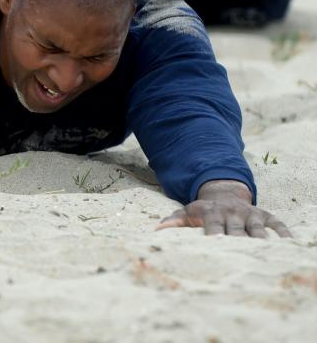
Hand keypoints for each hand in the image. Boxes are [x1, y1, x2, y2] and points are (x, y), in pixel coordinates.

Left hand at [157, 180, 291, 237]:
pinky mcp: (263, 214)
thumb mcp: (187, 212)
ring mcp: (249, 214)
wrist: (223, 193)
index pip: (213, 226)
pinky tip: (289, 242)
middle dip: (238, 239)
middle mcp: (231, 214)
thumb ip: (173, 221)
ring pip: (256, 227)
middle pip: (236, 229)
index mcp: (212, 215)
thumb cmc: (204, 210)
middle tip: (242, 251)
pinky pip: (276, 222)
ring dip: (260, 237)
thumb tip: (154, 230)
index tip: (216, 242)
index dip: (214, 233)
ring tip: (265, 249)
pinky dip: (282, 231)